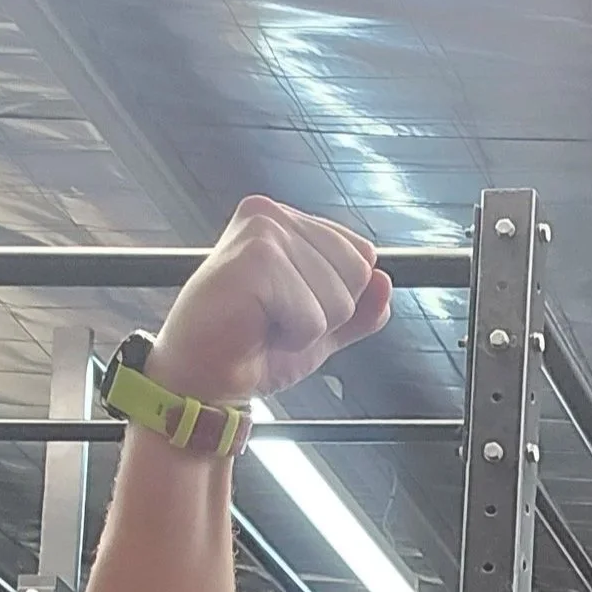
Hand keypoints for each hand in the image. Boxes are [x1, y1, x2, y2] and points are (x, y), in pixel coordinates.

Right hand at [148, 196, 391, 404]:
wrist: (206, 376)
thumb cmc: (251, 346)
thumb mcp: (323, 329)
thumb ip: (360, 309)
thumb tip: (385, 281)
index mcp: (287, 223)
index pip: (361, 255)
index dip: (340, 299)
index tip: (294, 308)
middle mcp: (272, 216)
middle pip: (357, 273)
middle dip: (328, 314)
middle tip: (278, 319)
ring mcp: (263, 232)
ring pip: (339, 297)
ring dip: (309, 328)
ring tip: (266, 323)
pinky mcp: (255, 258)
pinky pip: (314, 315)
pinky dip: (294, 336)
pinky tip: (258, 327)